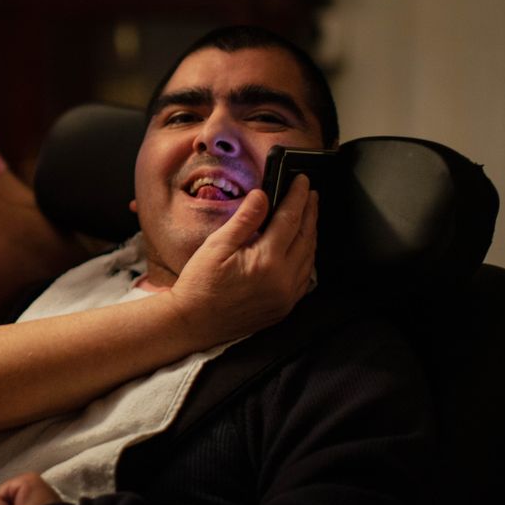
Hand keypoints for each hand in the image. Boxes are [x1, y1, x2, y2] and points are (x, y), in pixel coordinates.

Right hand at [172, 174, 318, 342]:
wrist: (194, 323)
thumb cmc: (200, 284)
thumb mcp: (216, 246)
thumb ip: (244, 220)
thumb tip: (263, 195)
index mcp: (267, 261)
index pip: (290, 220)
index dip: (298, 197)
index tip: (303, 180)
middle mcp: (283, 280)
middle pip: (306, 237)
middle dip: (310, 212)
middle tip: (310, 193)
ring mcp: (286, 296)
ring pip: (309, 257)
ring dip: (310, 233)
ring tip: (308, 215)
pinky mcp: (284, 307)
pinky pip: (305, 277)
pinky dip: (306, 256)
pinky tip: (301, 246)